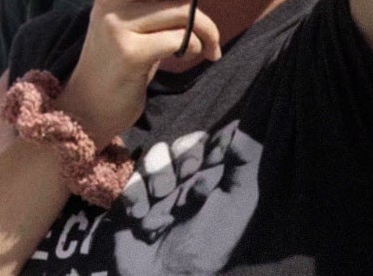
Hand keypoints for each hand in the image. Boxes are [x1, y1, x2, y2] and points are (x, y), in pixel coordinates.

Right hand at [59, 0, 236, 145]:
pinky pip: (180, 40)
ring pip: (180, 9)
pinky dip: (198, 47)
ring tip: (213, 43)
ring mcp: (116, 25)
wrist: (90, 103)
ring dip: (209, 27)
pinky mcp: (128, 53)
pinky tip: (196, 57)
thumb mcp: (129, 16)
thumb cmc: (120, 55)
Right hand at [111, 125, 262, 274]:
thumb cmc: (208, 246)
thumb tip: (244, 127)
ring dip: (157, 174)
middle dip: (182, 156)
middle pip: (180, 147)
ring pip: (154, 158)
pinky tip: (140, 216)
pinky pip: (129, 181)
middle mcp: (186, 182)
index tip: (212, 156)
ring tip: (160, 197)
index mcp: (214, 182)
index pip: (210, 145)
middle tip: (185, 174)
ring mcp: (157, 191)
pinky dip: (134, 195)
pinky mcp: (132, 200)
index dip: (208, 144)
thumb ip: (242, 167)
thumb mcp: (234, 206)